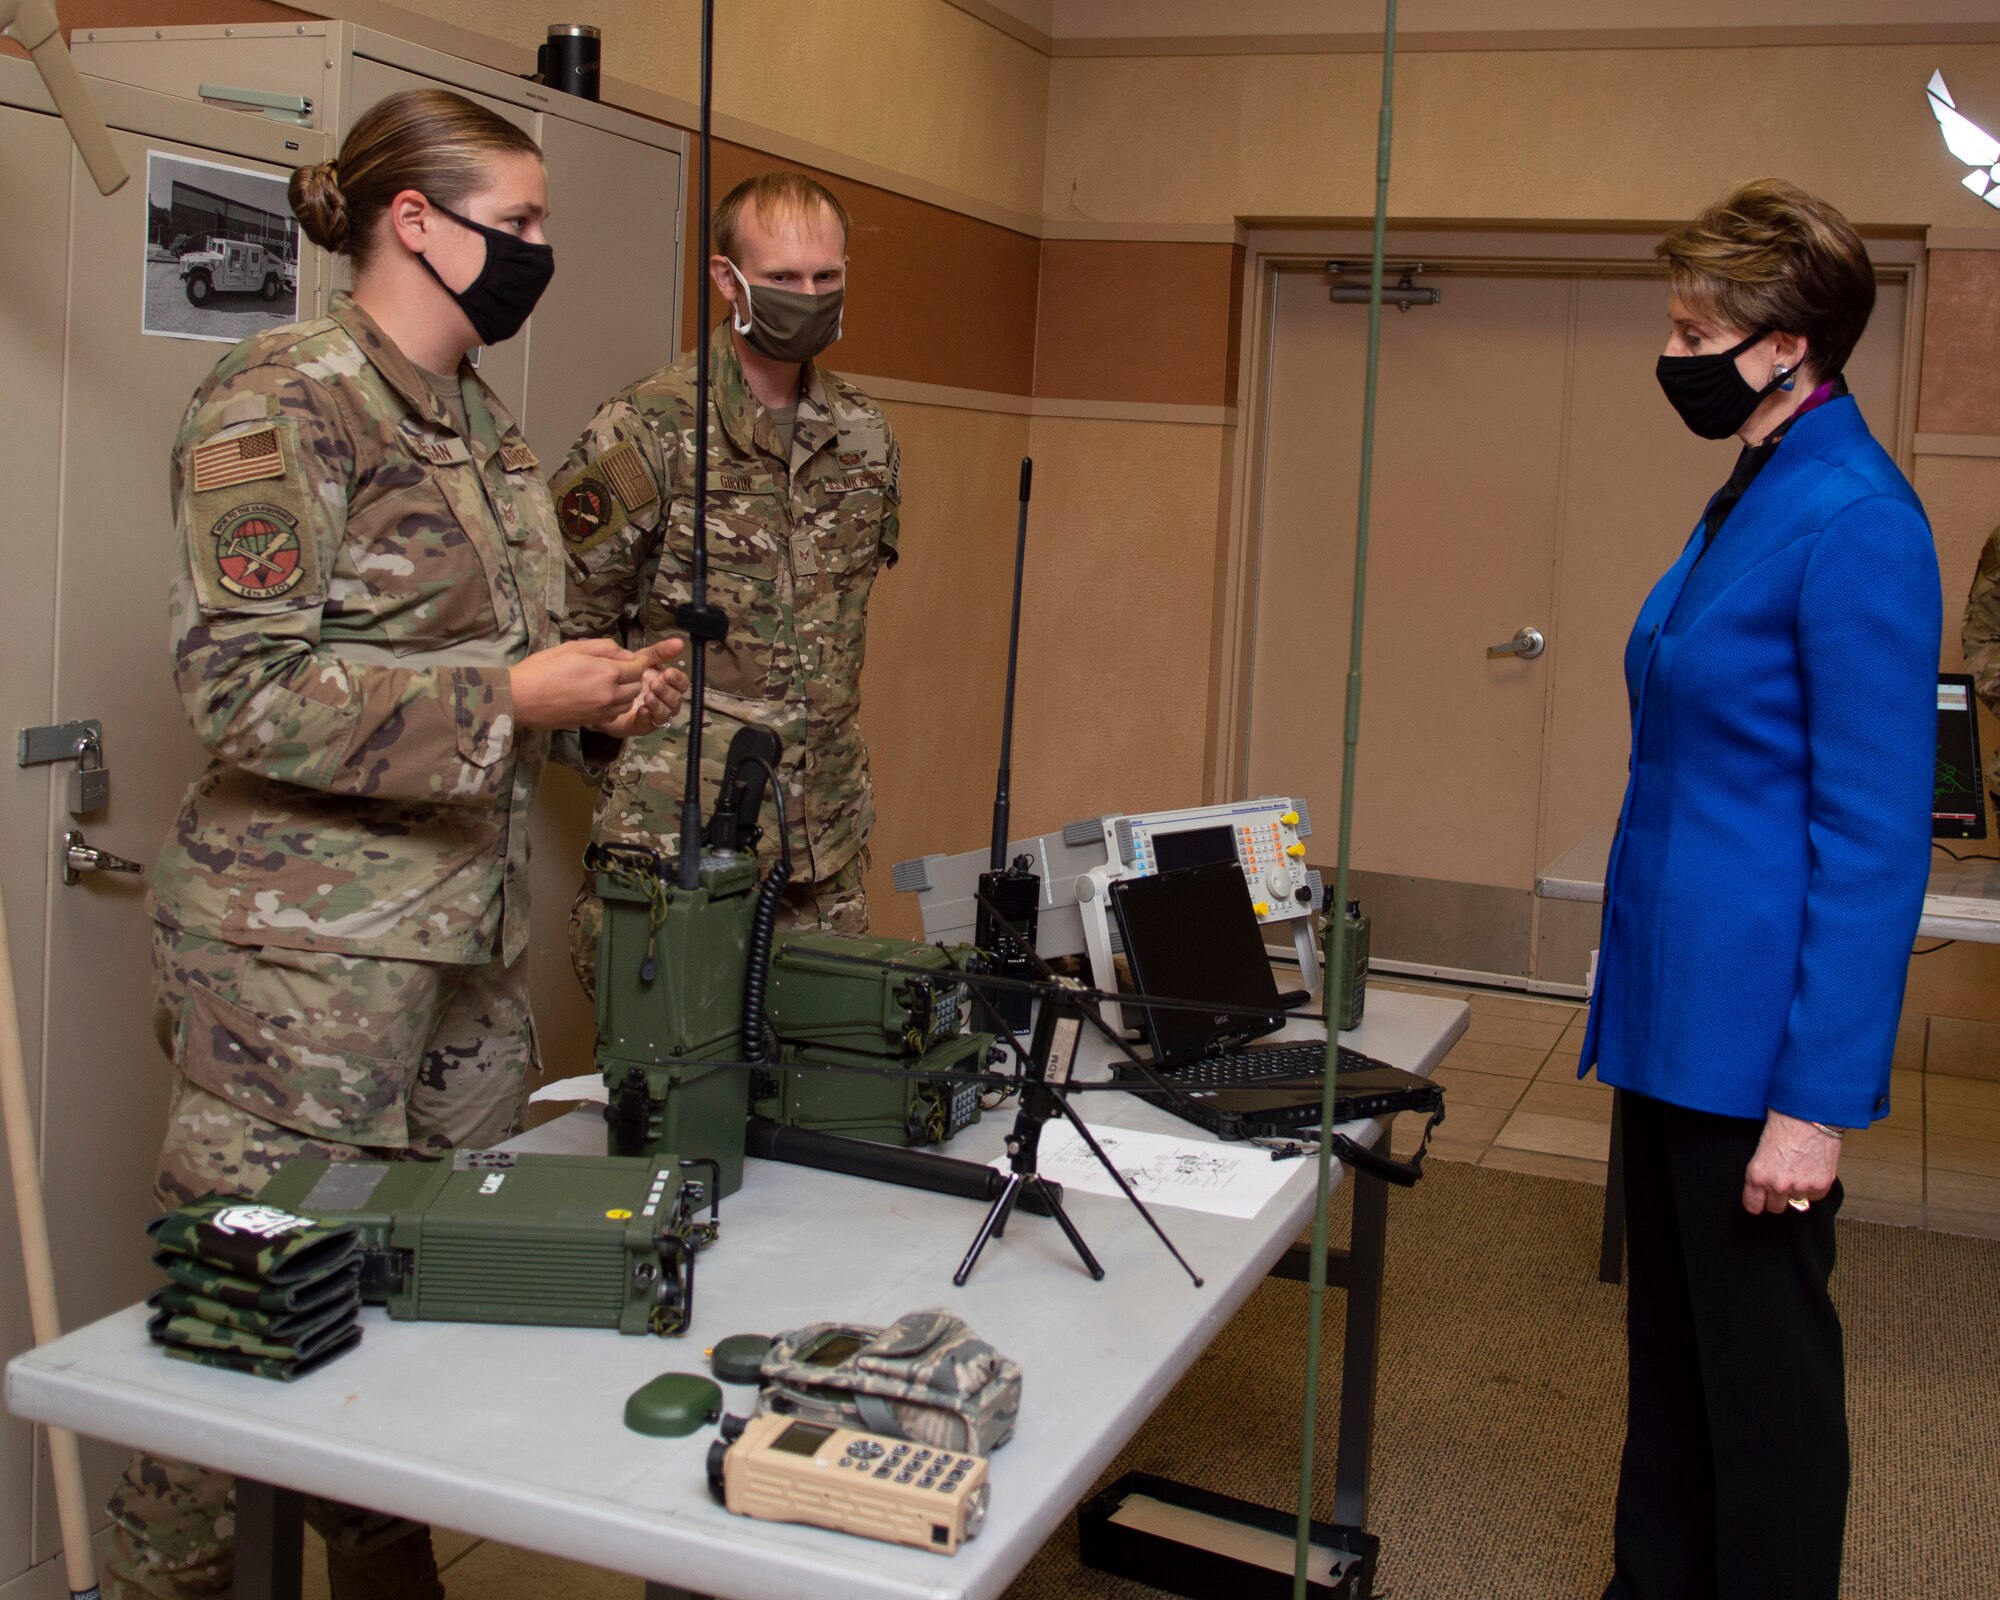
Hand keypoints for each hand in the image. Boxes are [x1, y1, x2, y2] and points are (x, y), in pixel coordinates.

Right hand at [509, 638, 683, 731]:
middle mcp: (610, 694)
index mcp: (607, 672)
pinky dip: (614, 705)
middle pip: (636, 686)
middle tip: (618, 669)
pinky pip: (614, 713)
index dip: (638, 661)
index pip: (638, 667)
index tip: (631, 658)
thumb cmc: (544, 668)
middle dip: (632, 676)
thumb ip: (605, 648)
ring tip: (609, 682)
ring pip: (628, 702)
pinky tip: (600, 696)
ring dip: (625, 692)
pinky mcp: (593, 722)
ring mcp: (602, 711)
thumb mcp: (574, 647)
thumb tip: (625, 654)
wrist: (522, 698)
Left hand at [593, 650, 687, 738]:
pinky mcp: (640, 726)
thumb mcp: (642, 659)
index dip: (677, 680)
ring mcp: (653, 715)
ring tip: (647, 697)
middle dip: (667, 692)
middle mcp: (664, 701)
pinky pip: (649, 725)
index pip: (682, 684)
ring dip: (659, 705)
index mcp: (668, 684)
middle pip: (676, 700)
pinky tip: (641, 710)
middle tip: (654, 684)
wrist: (600, 689)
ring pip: (666, 714)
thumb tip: (680, 642)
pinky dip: (647, 718)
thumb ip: (660, 652)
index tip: (668, 673)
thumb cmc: (625, 674)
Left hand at [1741, 1109, 1840, 1214]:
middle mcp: (1777, 1185)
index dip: (1757, 1202)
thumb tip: (1765, 1184)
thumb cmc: (1784, 1121)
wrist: (1810, 1113)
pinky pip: (1815, 1196)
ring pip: (1797, 1202)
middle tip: (1782, 1183)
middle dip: (1777, 1198)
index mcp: (1757, 1175)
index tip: (1760, 1200)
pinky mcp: (1821, 1185)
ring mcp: (1800, 1187)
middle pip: (1775, 1208)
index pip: (1753, 1205)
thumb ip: (1763, 1170)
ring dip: (1797, 1190)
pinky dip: (1814, 1186)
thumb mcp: (1761, 1147)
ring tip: (1798, 1170)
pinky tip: (1811, 1169)